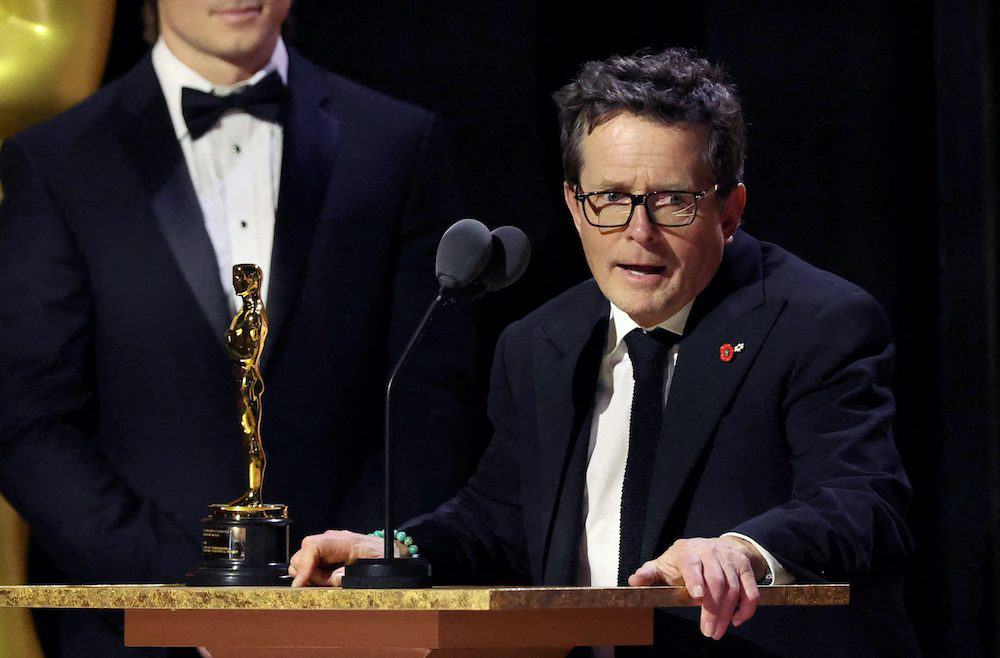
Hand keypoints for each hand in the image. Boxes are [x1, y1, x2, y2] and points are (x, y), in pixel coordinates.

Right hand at [288, 530, 403, 586]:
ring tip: (331, 580)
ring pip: (300, 562)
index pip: (313, 547)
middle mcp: (329, 540)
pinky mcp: (322, 552)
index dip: (304, 566)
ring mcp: (324, 545)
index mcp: (343, 541)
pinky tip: (328, 578)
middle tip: (329, 584)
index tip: (299, 584)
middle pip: (301, 556)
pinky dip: (312, 575)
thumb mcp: (378, 566)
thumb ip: (357, 573)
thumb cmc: (382, 556)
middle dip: (309, 576)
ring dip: (311, 576)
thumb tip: (336, 577)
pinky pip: (307, 564)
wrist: (384, 548)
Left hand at [627, 536, 765, 639]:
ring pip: (733, 588)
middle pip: (716, 581)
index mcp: (688, 551)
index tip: (697, 597)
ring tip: (717, 631)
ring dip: (727, 613)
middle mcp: (710, 551)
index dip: (695, 579)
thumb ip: (649, 573)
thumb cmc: (683, 561)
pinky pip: (751, 589)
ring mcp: (729, 558)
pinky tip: (736, 621)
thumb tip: (634, 581)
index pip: (692, 564)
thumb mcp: (664, 564)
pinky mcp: (744, 566)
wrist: (712, 546)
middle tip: (709, 631)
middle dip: (713, 609)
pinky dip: (747, 607)